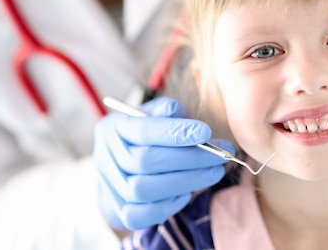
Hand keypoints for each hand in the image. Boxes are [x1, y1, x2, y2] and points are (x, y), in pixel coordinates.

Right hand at [93, 97, 233, 230]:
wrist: (123, 164)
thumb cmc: (148, 133)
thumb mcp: (156, 114)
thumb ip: (166, 111)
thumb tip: (175, 111)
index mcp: (114, 128)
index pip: (143, 130)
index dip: (175, 133)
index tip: (206, 132)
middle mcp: (105, 157)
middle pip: (146, 161)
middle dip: (190, 158)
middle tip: (222, 155)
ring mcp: (109, 186)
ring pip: (144, 189)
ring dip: (186, 181)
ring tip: (214, 172)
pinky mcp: (116, 211)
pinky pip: (140, 215)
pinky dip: (167, 205)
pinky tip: (188, 193)